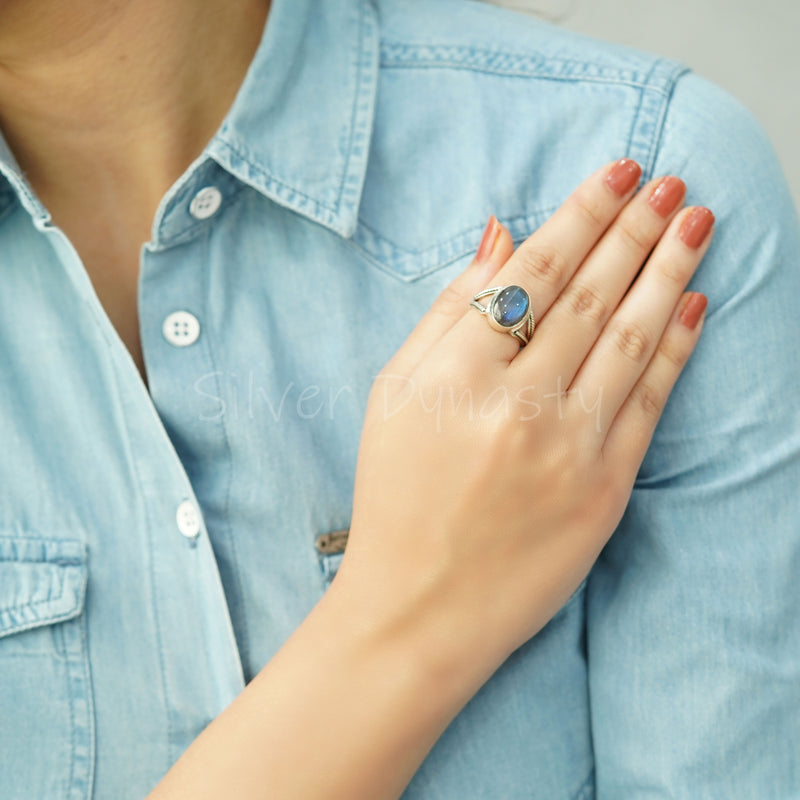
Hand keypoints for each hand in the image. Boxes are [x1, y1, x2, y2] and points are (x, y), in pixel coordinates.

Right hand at [338, 159, 712, 679]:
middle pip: (588, 295)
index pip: (531, 272)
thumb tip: (498, 235)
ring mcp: (566, 449)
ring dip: (667, 269)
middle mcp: (514, 405)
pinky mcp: (604, 490)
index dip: (580, 215)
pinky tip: (695, 300)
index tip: (616, 173)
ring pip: (629, 337)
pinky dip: (677, 347)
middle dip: (633, 228)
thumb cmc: (396, 495)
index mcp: (453, 376)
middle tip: (669, 180)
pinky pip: (649, 402)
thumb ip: (446, 311)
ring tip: (695, 220)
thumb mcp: (393, 394)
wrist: (421, 606)